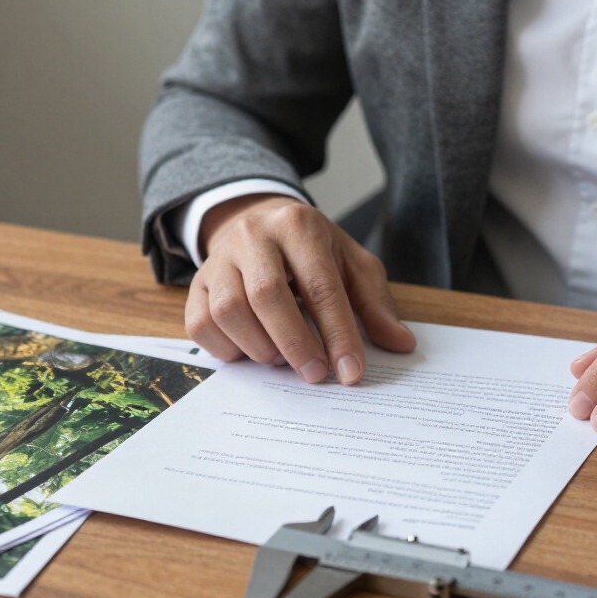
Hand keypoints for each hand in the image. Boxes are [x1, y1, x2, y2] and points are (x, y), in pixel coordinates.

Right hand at [186, 194, 415, 383]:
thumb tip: (400, 343)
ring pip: (228, 311)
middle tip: (316, 374)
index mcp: (298, 226)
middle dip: (296, 343)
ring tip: (282, 357)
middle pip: (267, 296)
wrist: (256, 222)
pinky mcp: (195, 284)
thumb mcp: (350, 264)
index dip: (338, 334)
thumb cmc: (310, 250)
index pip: (320, 286)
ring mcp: (218, 259)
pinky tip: (252, 351)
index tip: (351, 371)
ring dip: (260, 347)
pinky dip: (228, 349)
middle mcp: (253, 236)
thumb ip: (374, 303)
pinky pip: (201, 325)